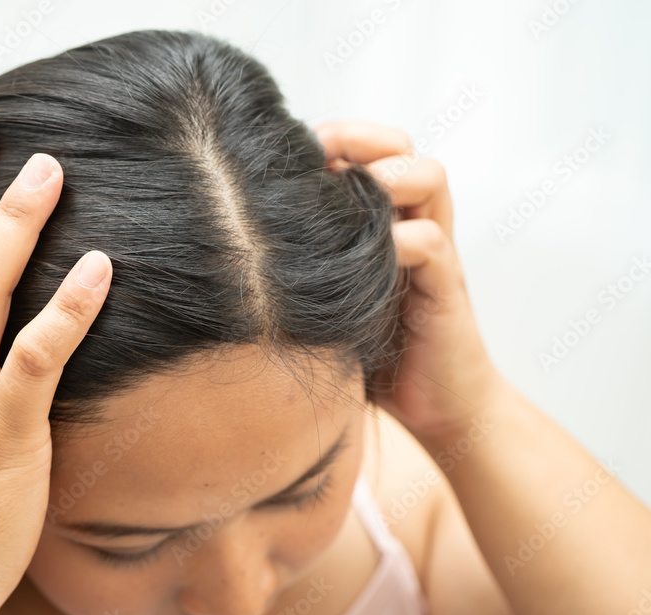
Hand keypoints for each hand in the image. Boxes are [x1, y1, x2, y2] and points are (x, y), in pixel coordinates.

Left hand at [315, 120, 505, 450]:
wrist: (440, 409)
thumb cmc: (376, 355)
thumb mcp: (331, 304)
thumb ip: (307, 271)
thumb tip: (235, 248)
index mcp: (385, 225)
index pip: (369, 154)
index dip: (335, 140)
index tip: (290, 151)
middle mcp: (413, 228)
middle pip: (402, 150)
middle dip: (362, 138)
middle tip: (321, 151)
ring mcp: (434, 255)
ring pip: (430, 178)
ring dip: (391, 172)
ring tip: (358, 188)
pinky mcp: (446, 290)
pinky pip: (432, 243)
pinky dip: (402, 236)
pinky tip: (372, 251)